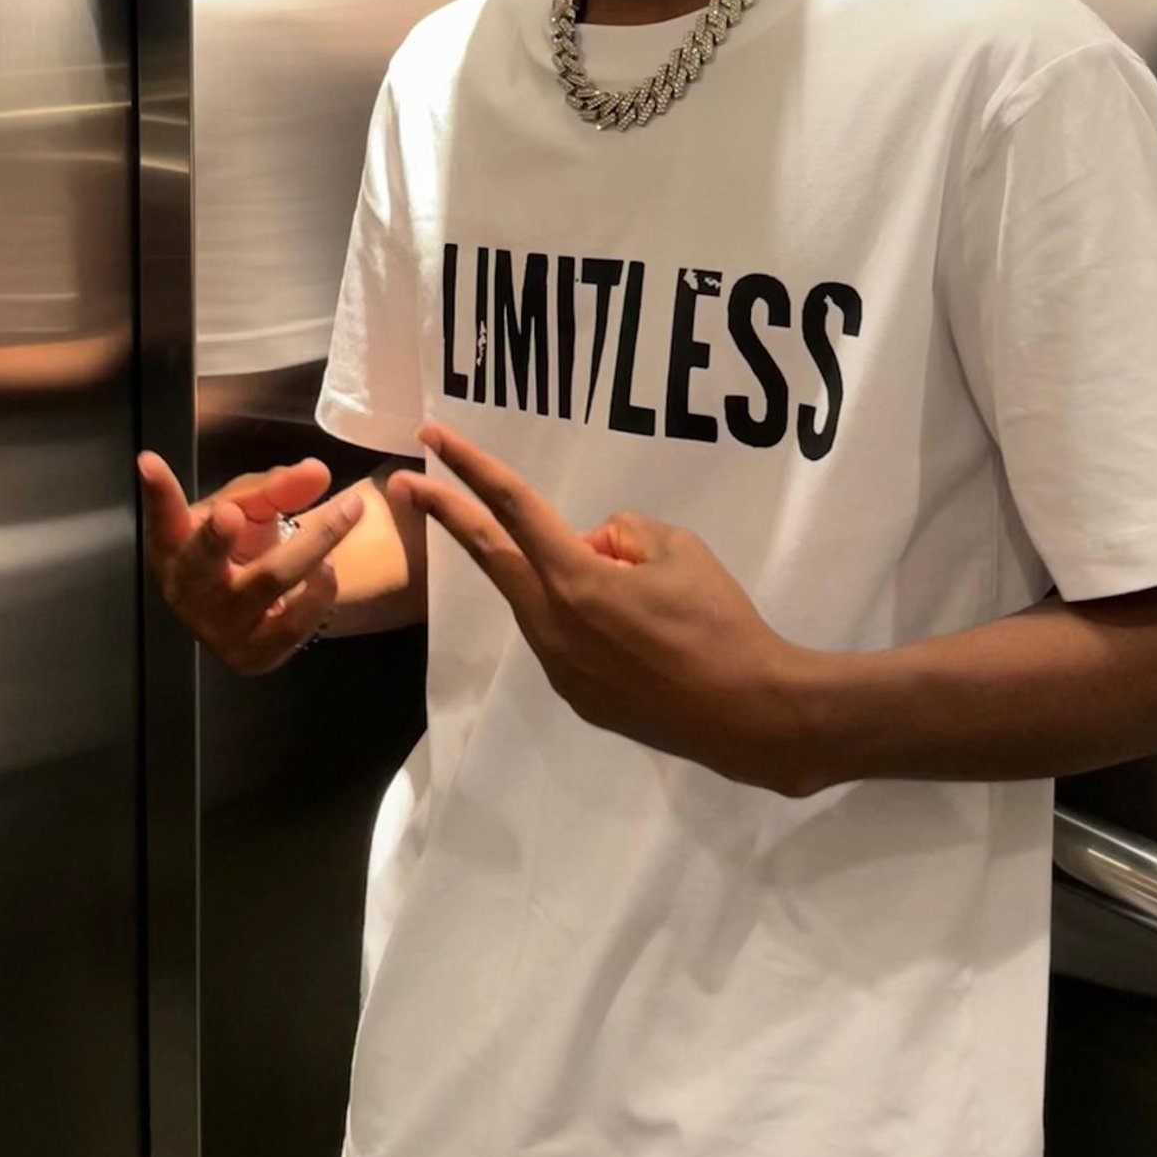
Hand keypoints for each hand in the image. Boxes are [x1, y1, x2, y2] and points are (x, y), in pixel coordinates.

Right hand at [137, 449, 363, 675]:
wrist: (244, 612)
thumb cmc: (236, 547)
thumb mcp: (248, 508)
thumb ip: (278, 487)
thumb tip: (319, 472)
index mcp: (174, 546)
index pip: (162, 516)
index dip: (158, 492)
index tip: (148, 463)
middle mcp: (186, 591)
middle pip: (205, 562)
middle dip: (217, 538)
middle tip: (232, 514)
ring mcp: (217, 631)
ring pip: (266, 585)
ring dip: (312, 546)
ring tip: (341, 516)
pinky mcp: (252, 657)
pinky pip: (295, 623)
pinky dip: (320, 590)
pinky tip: (326, 570)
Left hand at [390, 423, 809, 793]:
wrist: (748, 714)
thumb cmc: (719, 622)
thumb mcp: (678, 549)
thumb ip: (623, 534)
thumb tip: (596, 550)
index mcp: (574, 581)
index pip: (512, 508)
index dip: (471, 469)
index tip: (431, 442)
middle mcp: (552, 626)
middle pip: (492, 557)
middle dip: (450, 517)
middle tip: (408, 486)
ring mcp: (560, 669)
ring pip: (539, 598)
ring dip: (558, 573)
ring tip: (636, 583)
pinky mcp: (579, 698)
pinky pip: (566, 636)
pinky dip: (584, 614)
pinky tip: (639, 630)